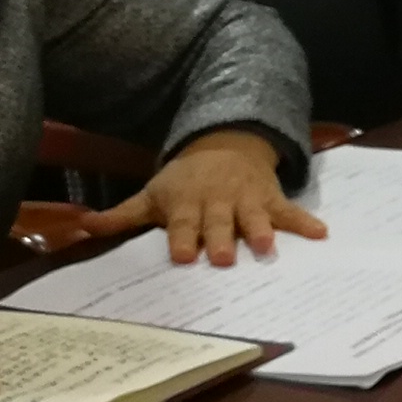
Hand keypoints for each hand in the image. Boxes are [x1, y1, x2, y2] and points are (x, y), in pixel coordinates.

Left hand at [89, 126, 325, 266]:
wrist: (226, 142)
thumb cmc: (184, 180)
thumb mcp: (152, 193)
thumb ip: (120, 217)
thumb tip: (80, 229)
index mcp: (186, 202)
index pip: (182, 222)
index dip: (181, 237)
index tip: (180, 255)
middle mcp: (217, 201)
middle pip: (217, 222)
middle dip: (219, 239)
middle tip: (221, 259)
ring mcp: (246, 199)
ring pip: (252, 216)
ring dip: (259, 230)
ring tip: (266, 247)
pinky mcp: (271, 198)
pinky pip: (289, 211)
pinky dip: (305, 222)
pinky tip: (320, 234)